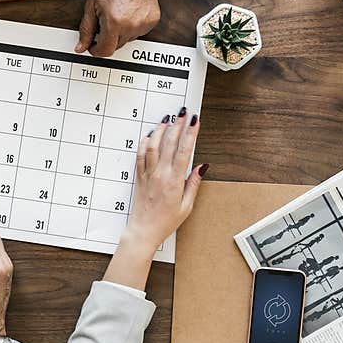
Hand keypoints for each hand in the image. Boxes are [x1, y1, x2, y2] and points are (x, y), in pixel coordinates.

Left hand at [76, 0, 162, 57]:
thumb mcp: (92, 4)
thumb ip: (86, 29)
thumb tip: (81, 47)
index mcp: (114, 22)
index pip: (105, 51)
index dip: (96, 50)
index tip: (93, 45)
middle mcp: (131, 25)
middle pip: (116, 46)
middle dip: (108, 38)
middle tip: (105, 20)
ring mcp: (144, 23)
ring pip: (128, 39)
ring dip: (121, 32)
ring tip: (118, 13)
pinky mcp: (153, 20)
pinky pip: (139, 32)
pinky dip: (132, 26)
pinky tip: (128, 12)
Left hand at [105, 109, 207, 289]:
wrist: (144, 230)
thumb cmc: (166, 221)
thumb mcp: (187, 206)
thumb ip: (194, 184)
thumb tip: (202, 166)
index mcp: (174, 181)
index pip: (184, 151)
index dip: (190, 134)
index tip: (195, 121)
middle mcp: (160, 174)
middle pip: (169, 143)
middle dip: (177, 125)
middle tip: (183, 113)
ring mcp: (148, 174)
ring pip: (153, 146)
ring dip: (160, 130)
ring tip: (167, 119)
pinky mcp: (140, 176)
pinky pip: (141, 155)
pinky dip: (145, 142)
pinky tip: (149, 135)